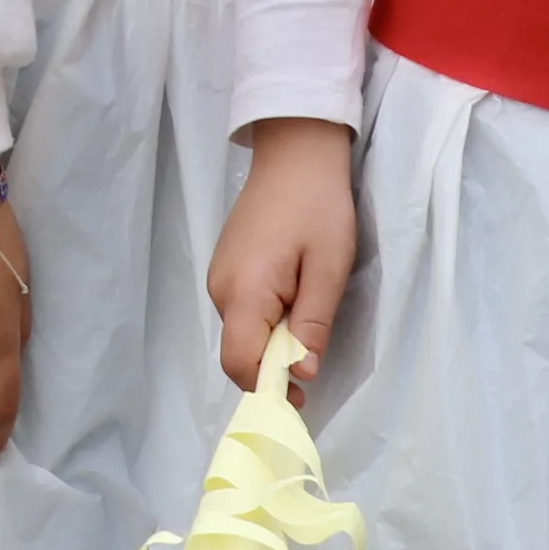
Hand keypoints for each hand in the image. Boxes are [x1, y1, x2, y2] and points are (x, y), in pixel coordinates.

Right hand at [209, 119, 355, 390]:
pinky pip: (241, 310)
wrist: (295, 151)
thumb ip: (313, 324)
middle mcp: (220, 288)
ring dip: (272, 341)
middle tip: (315, 360)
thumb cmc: (318, 206)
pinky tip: (294, 299)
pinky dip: (265, 320)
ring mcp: (219, 274)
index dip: (268, 390)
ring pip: (241, 331)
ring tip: (309, 319)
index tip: (304, 398)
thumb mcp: (329, 268)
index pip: (240, 363)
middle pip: (239, 351)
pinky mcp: (226, 264)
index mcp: (244, 291)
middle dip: (274, 367)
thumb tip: (303, 374)